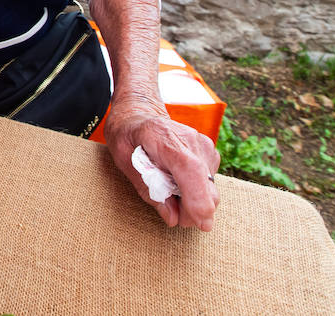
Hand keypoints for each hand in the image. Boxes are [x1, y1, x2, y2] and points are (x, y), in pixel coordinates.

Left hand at [104, 97, 220, 230]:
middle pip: (206, 186)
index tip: (201, 223)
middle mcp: (191, 140)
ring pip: (210, 189)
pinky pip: (209, 183)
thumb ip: (147, 189)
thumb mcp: (124, 161)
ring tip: (170, 195)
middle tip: (172, 214)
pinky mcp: (209, 153)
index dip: (197, 199)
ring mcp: (203, 145)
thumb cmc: (127, 134)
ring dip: (194, 203)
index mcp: (164, 138)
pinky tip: (177, 183)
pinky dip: (196, 191)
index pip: (189, 169)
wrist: (139, 111)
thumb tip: (172, 218)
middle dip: (193, 211)